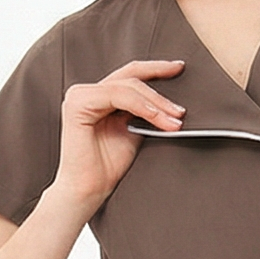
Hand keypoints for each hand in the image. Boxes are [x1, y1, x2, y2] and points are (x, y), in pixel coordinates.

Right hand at [54, 59, 186, 210]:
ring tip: (175, 119)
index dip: (155, 69)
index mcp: (100, 96)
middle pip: (131, 77)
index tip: (179, 68)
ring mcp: (81, 95)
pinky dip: (140, 105)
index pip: (130, 75)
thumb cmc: (108, 167)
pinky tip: (157, 117)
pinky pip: (117, 96)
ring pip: (127, 86)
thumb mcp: (134, 132)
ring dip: (156, 103)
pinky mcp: (78, 103)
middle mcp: (88, 92)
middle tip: (181, 109)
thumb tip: (174, 102)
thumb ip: (146, 113)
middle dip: (161, 89)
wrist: (89, 190)